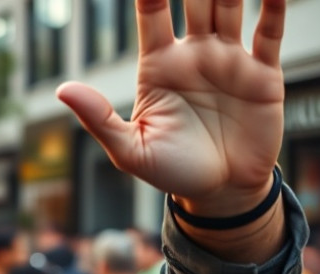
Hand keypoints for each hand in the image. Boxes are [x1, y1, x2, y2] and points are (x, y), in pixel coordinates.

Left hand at [57, 0, 285, 216]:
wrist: (220, 193)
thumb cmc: (170, 171)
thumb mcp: (129, 149)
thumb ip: (99, 118)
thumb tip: (61, 89)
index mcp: (158, 65)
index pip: (152, 12)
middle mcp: (193, 54)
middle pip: (195, 0)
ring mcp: (228, 60)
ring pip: (230, 6)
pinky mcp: (262, 74)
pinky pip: (269, 32)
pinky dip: (274, 6)